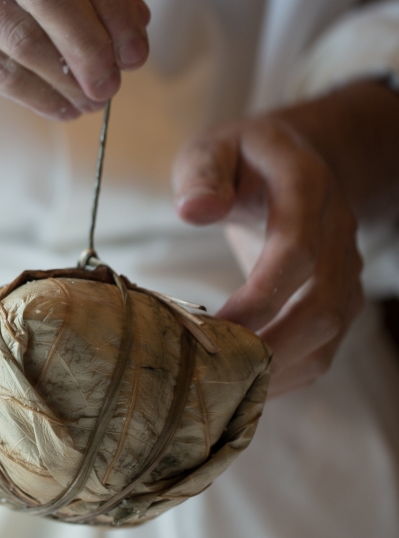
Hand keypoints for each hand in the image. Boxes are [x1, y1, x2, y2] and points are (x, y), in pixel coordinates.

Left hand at [173, 113, 363, 397]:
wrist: (302, 158)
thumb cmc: (243, 158)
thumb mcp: (214, 148)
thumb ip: (202, 174)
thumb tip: (192, 211)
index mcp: (306, 190)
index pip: (295, 251)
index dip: (261, 295)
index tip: (219, 324)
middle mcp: (336, 234)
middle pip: (321, 307)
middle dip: (272, 346)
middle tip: (217, 371)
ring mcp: (344, 269)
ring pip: (329, 335)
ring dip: (281, 370)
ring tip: (226, 389)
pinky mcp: (337, 297)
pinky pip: (324, 346)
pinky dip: (288, 374)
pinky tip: (244, 388)